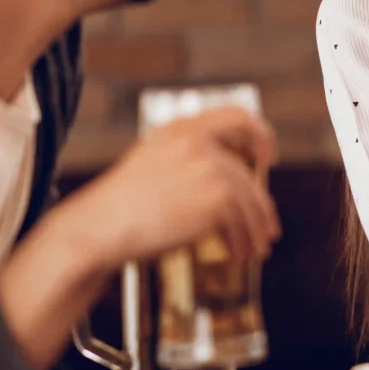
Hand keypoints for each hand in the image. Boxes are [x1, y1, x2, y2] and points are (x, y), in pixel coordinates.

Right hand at [60, 106, 280, 271]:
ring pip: (248, 201)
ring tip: (255, 249)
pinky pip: (240, 222)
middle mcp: (198, 143)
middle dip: (260, 207)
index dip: (259, 134)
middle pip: (245, 176)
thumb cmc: (118, 207)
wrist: (99, 228)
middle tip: (266, 228)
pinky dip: (243, 240)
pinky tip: (240, 253)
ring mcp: (210, 168)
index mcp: (180, 129)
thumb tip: (224, 182)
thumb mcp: (150, 164)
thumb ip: (186, 162)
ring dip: (254, 229)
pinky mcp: (217, 197)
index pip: (235, 116)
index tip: (268, 155)